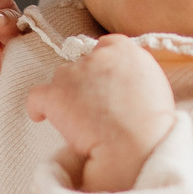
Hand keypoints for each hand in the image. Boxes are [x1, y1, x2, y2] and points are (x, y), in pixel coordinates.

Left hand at [23, 36, 175, 193]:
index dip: (102, 66)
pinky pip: (37, 96)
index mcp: (126, 51)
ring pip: (62, 79)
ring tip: (79, 121)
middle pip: (82, 64)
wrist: (134, 146)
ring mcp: (74, 73)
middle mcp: (97, 56)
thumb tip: (121, 84)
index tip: (102, 81)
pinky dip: (38, 107)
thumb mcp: (155, 87)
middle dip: (85, 83)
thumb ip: (134, 76)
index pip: (106, 47)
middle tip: (95, 109)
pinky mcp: (55, 94)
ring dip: (67, 96)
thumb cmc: (151, 128)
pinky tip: (42, 117)